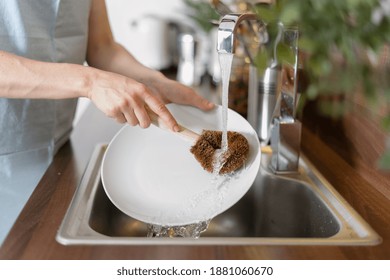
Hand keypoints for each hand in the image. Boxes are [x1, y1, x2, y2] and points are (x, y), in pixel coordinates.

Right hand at [87, 69, 213, 130]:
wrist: (96, 81)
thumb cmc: (117, 84)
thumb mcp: (135, 86)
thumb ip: (145, 99)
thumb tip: (156, 116)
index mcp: (143, 90)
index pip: (160, 108)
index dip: (169, 119)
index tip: (175, 128)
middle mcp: (135, 97)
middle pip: (146, 122)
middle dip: (143, 122)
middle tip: (136, 114)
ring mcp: (124, 104)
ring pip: (133, 123)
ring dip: (129, 119)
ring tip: (123, 106)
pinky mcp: (114, 111)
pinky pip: (121, 122)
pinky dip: (119, 118)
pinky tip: (115, 107)